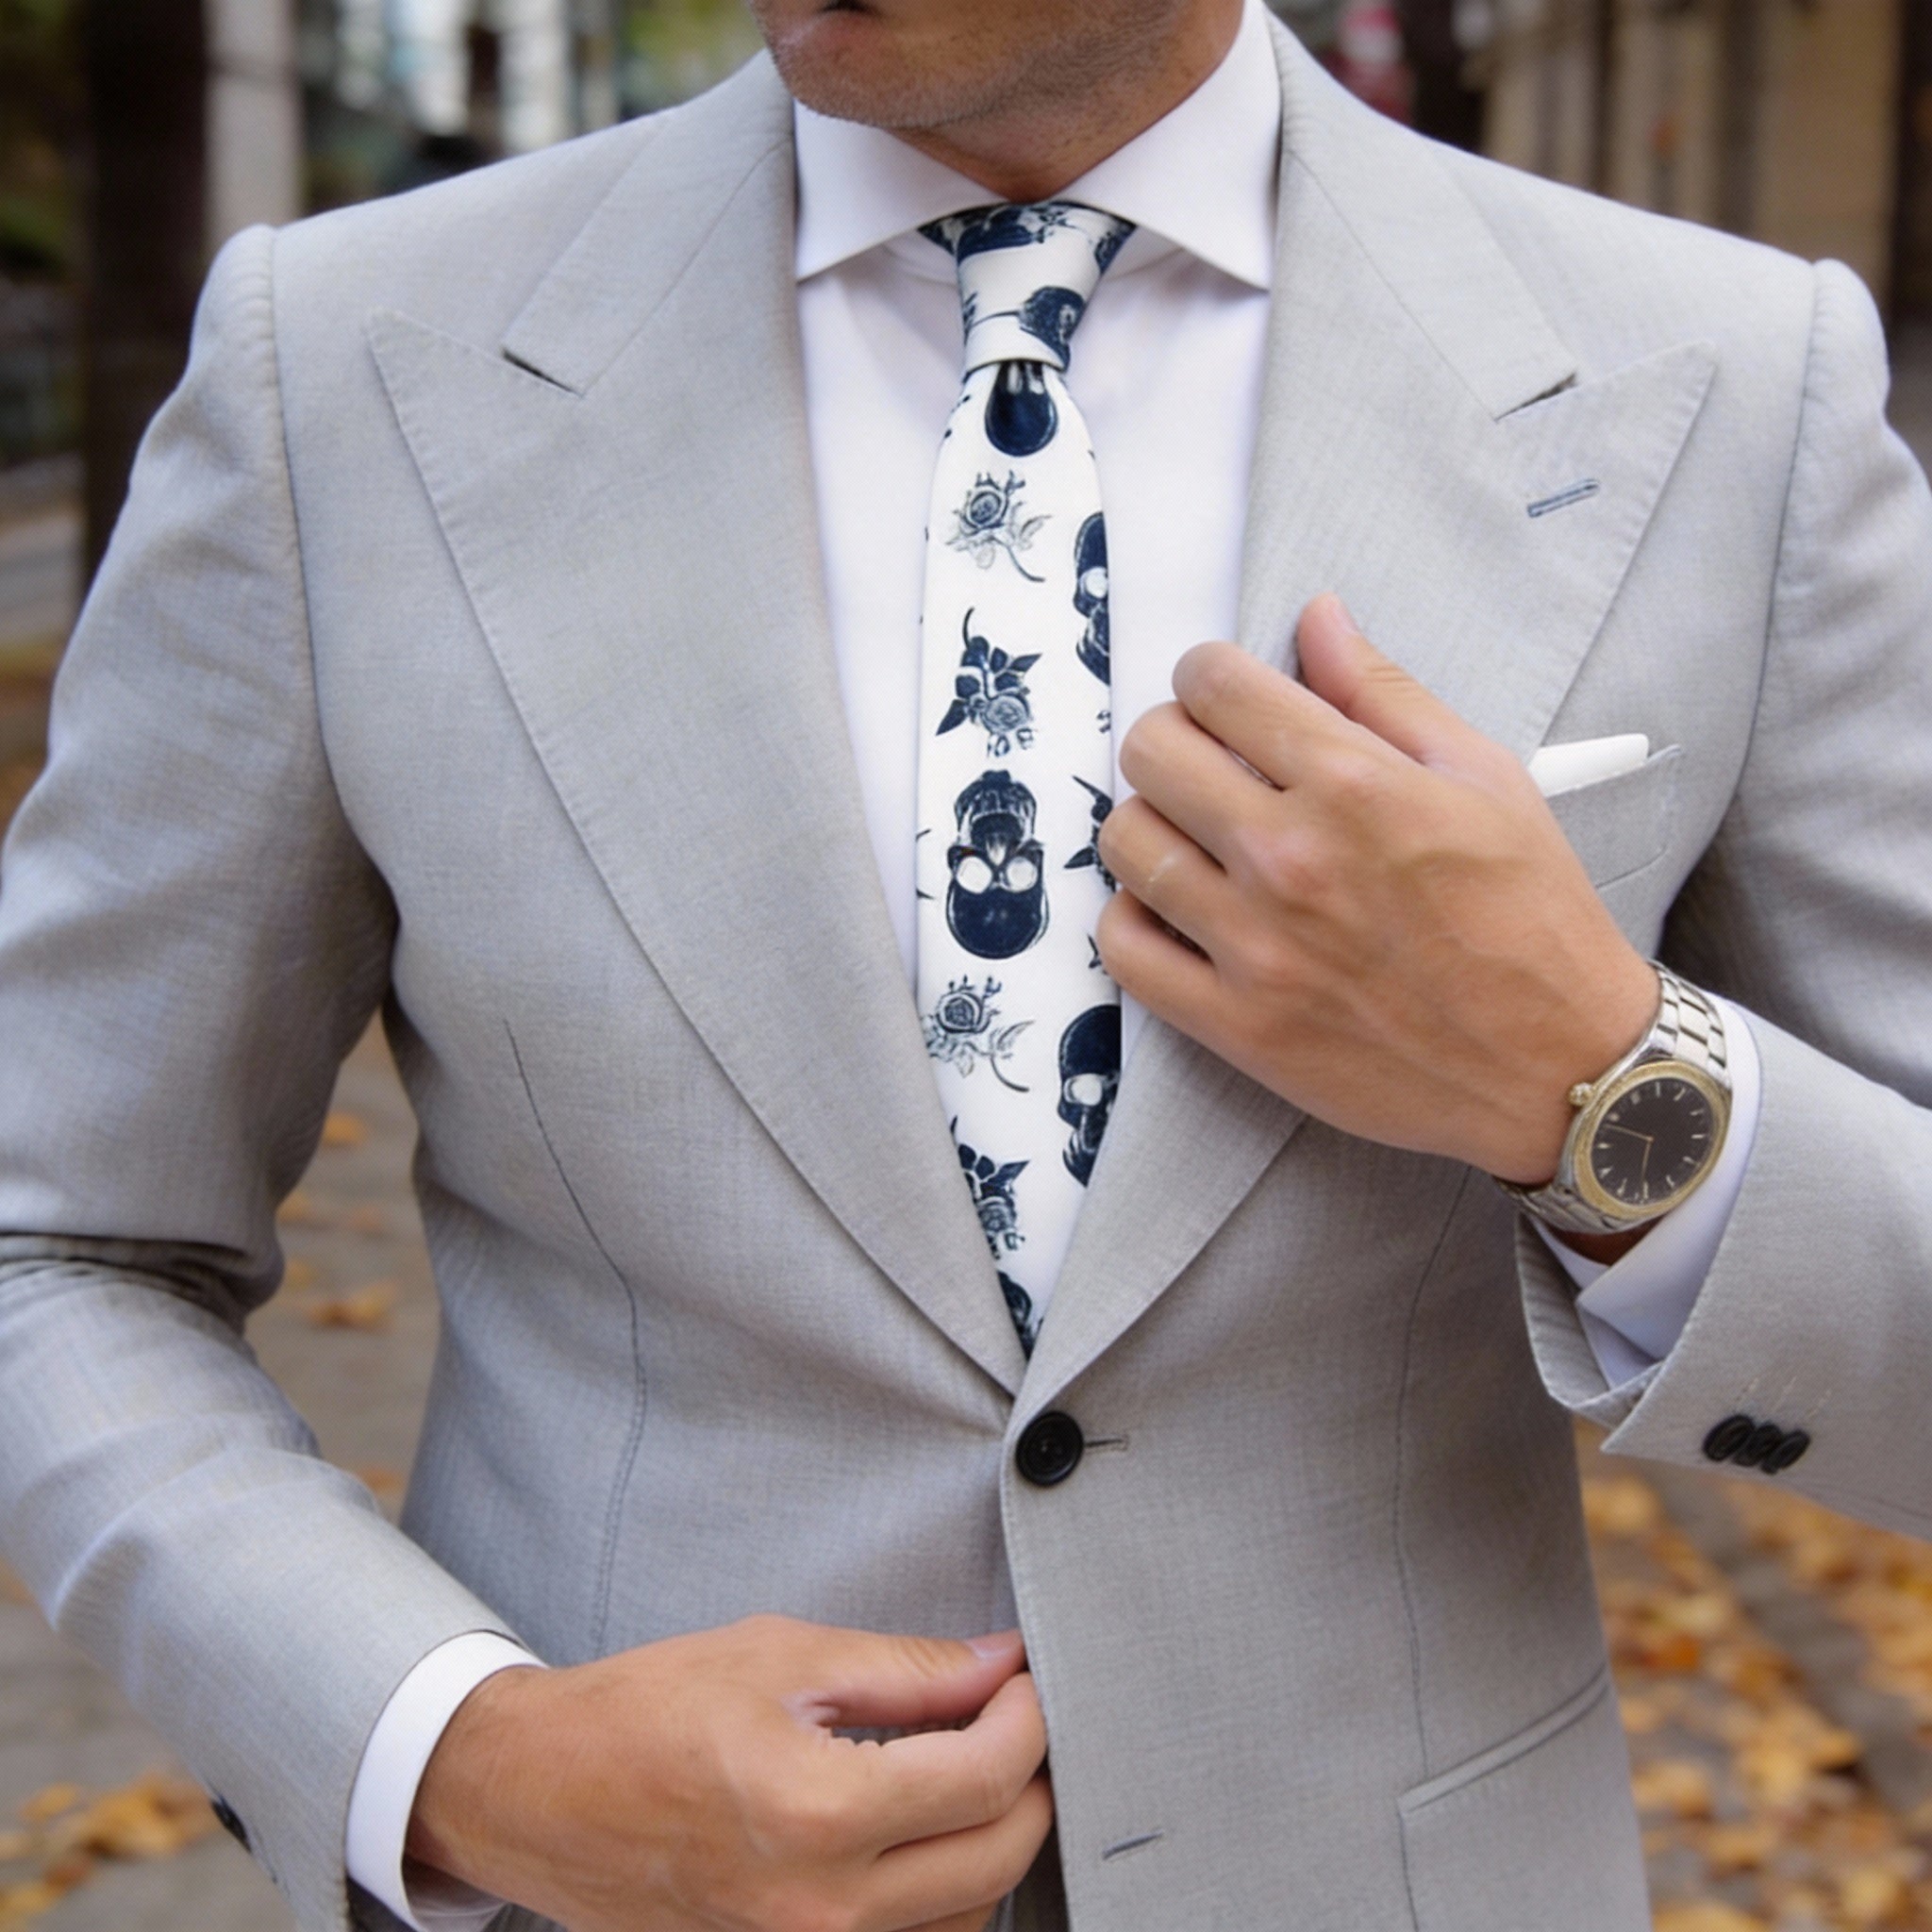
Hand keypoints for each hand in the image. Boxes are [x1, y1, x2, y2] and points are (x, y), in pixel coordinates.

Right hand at [407, 1616, 1051, 1931]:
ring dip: (988, 1844)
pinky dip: (939, 1895)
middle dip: (1027, 1780)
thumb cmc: (643, 1713)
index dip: (1027, 1716)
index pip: (987, 1777)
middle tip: (1008, 1719)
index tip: (1021, 1680)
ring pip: (965, 1918)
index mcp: (816, 1812)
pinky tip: (918, 1835)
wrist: (540, 1793)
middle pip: (998, 1859)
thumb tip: (998, 1663)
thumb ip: (906, 1669)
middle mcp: (820, 1909)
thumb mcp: (780, 1657)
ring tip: (962, 1772)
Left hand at [1096, 594, 1658, 1184]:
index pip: (1214, 684)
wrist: (1559, 1066)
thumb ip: (1384, 692)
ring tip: (1196, 837)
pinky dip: (1135, 917)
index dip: (1210, 676)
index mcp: (1353, 785)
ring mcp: (1254, 946)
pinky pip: (1124, 948)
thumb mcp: (1483, 777)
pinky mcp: (1235, 1024)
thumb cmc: (1532, 919)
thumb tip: (1317, 617)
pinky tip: (1179, 908)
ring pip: (1125, 842)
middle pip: (1151, 751)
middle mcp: (1290, 859)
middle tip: (1210, 762)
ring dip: (1152, 824)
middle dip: (1174, 737)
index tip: (1226, 696)